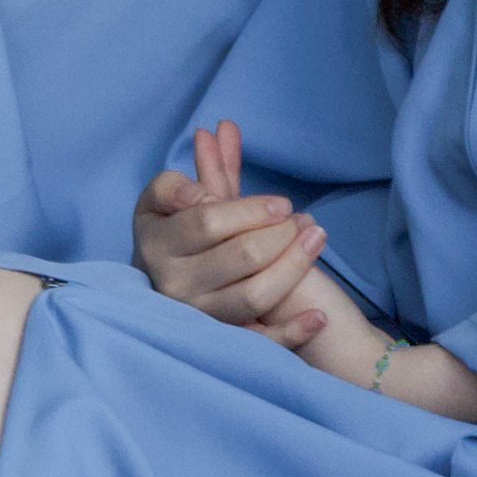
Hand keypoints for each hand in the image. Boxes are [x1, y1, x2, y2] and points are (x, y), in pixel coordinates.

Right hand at [136, 121, 336, 338]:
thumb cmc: (177, 235)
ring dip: (294, 268)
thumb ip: (202, 167)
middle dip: (279, 234)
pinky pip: (259, 343)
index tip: (282, 204)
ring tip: (317, 241)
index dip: (250, 210)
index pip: (208, 222)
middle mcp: (173, 283)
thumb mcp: (174, 199)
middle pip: (239, 257)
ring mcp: (197, 317)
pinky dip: (292, 332)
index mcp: (157, 242)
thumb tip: (212, 133)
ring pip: (254, 296)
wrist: (171, 288)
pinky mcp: (220, 343)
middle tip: (302, 221)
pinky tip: (319, 316)